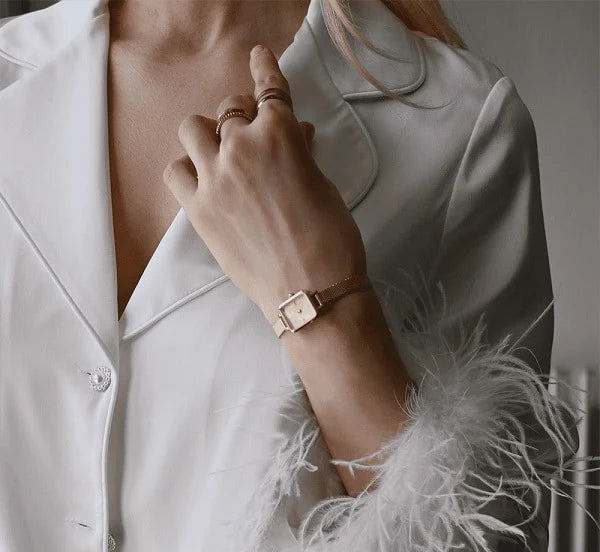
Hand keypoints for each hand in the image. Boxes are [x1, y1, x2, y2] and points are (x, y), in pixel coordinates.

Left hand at [162, 44, 366, 322]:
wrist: (311, 291)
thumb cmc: (331, 240)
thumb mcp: (323, 187)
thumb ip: (301, 155)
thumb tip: (297, 137)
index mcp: (281, 135)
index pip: (269, 89)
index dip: (264, 68)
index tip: (258, 55)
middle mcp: (242, 147)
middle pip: (228, 109)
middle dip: (242, 115)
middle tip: (253, 132)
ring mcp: (214, 178)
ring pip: (192, 130)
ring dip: (208, 135)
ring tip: (221, 153)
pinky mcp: (197, 210)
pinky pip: (175, 172)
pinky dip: (187, 169)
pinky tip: (203, 181)